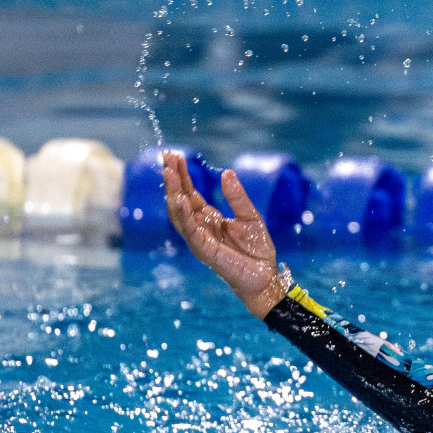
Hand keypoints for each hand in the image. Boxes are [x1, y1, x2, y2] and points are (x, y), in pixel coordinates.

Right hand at [161, 151, 288, 318]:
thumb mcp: (250, 216)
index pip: (190, 193)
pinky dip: (183, 215)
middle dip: (172, 179)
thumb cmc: (257, 250)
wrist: (266, 276)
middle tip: (166, 156)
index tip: (174, 156)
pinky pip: (190, 231)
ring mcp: (200, 240)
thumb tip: (226, 172)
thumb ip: (237, 197)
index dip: (182, 175)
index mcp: (209, 219)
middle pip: (180, 201)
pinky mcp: (205, 251)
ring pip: (179, 214)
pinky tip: (179, 198)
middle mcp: (200, 228)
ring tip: (168, 172)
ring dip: (172, 193)